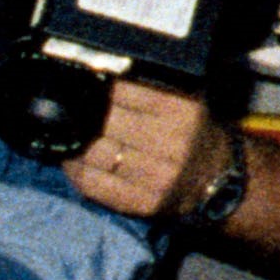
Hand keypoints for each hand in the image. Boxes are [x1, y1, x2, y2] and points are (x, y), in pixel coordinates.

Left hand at [65, 78, 223, 220]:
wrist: (215, 178)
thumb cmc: (192, 131)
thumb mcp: (186, 100)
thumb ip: (151, 88)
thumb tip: (101, 75)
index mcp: (182, 110)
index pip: (126, 92)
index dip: (98, 87)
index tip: (82, 81)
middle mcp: (173, 143)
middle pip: (108, 123)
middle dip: (83, 114)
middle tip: (66, 105)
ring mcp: (158, 177)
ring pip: (98, 155)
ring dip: (74, 143)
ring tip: (64, 131)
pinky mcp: (144, 204)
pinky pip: (95, 185)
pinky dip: (76, 170)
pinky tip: (71, 159)